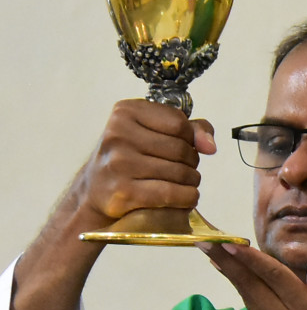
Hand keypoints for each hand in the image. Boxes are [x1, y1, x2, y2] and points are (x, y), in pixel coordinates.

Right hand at [75, 99, 214, 229]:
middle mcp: (118, 135)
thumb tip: (210, 146)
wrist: (93, 191)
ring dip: (191, 181)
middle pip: (182, 149)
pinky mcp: (123, 192)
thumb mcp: (153, 131)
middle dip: (191, 162)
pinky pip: (172, 193)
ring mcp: (119, 164)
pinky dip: (187, 197)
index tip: (184, 145)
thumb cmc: (128, 157)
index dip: (190, 138)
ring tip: (182, 182)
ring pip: (181, 173)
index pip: (179, 123)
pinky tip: (186, 197)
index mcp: (125, 112)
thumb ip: (190, 129)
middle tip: (183, 168)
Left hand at [198, 243, 306, 309]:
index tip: (227, 242)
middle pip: (250, 285)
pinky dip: (241, 291)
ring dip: (229, 275)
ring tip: (213, 255)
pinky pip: (252, 309)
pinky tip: (237, 281)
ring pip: (247, 296)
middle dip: (226, 263)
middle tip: (204, 242)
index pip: (272, 276)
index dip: (249, 258)